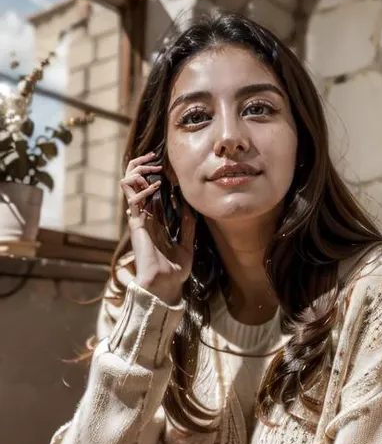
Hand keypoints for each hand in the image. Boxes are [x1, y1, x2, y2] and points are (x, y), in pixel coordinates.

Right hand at [120, 152, 195, 303]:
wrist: (165, 286)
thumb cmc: (174, 271)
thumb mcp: (188, 244)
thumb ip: (188, 227)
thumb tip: (192, 209)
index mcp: (154, 220)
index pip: (150, 190)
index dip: (154, 175)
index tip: (167, 166)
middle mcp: (144, 217)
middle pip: (134, 183)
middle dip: (141, 166)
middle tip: (154, 158)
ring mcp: (138, 219)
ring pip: (127, 185)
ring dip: (137, 172)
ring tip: (152, 167)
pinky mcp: (136, 225)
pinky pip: (133, 201)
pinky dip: (142, 190)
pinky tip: (155, 187)